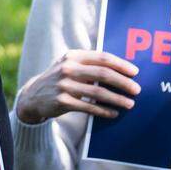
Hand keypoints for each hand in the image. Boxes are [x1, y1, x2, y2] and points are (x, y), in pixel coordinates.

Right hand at [15, 50, 139, 123]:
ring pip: (98, 92)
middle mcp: (68, 68)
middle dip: (123, 82)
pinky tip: (113, 113)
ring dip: (117, 99)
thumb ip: (89, 64)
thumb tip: (121, 69)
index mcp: (73, 56)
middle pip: (103, 74)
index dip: (121, 65)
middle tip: (137, 89)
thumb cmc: (59, 79)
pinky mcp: (62, 102)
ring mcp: (64, 85)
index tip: (135, 72)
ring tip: (130, 103)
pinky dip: (104, 110)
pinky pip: (89, 107)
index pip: (102, 58)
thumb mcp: (69, 65)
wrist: (33, 96)